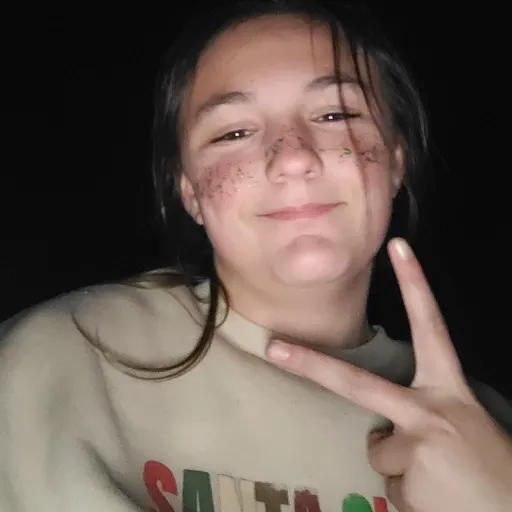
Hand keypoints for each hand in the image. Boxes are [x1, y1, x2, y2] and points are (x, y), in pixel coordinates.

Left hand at [267, 238, 511, 511]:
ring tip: (438, 482)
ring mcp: (419, 444)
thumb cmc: (491, 471)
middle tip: (273, 348)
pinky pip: (388, 484)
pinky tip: (436, 499)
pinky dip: (407, 494)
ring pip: (379, 452)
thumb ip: (421, 417)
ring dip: (400, 468)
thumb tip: (381, 431)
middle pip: (358, 384)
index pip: (432, 327)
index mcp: (450, 391)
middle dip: (311, 365)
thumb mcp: (460, 429)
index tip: (398, 246)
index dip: (416, 284)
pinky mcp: (409, 482)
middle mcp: (431, 410)